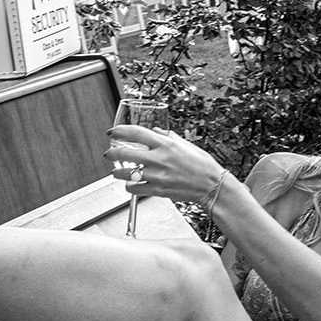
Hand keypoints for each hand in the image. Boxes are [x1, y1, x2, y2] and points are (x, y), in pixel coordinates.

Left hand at [106, 125, 227, 205]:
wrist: (211, 185)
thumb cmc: (202, 165)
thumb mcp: (186, 144)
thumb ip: (168, 136)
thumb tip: (156, 130)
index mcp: (166, 144)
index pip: (136, 133)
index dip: (120, 131)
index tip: (112, 132)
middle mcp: (159, 159)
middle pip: (125, 153)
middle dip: (112, 153)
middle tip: (109, 153)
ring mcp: (157, 175)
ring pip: (127, 173)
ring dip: (118, 172)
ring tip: (116, 172)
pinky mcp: (157, 190)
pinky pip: (135, 189)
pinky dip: (130, 187)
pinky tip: (131, 184)